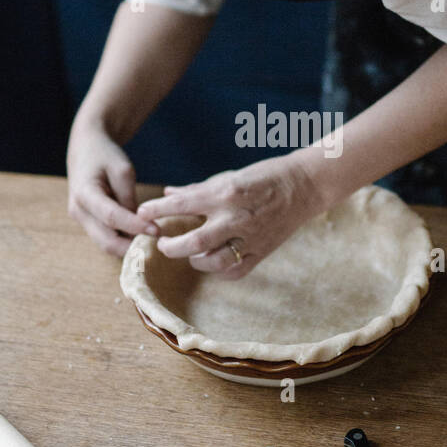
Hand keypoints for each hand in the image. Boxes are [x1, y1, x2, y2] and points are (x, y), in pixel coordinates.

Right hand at [66, 117, 147, 255]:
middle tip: (156, 243)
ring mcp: (81, 220)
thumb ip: (129, 197)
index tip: (157, 230)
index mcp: (84, 194)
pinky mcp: (87, 223)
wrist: (85, 150)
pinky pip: (106, 238)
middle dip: (132, 247)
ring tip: (151, 241)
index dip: (135, 226)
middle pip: (106, 241)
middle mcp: (78, 211)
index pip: (112, 217)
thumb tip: (139, 224)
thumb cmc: (105, 155)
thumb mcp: (122, 170)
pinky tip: (140, 236)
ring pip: (106, 244)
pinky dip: (122, 241)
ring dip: (128, 247)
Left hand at [134, 155, 321, 278]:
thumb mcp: (229, 176)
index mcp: (226, 193)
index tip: (142, 213)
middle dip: (171, 246)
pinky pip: (234, 271)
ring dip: (194, 260)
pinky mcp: (262, 252)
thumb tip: (168, 193)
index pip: (181, 204)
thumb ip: (197, 189)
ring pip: (213, 262)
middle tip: (162, 244)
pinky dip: (218, 270)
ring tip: (188, 254)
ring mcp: (250, 238)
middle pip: (194, 242)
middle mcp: (236, 217)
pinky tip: (212, 262)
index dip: (156, 211)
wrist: (304, 186)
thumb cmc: (265, 176)